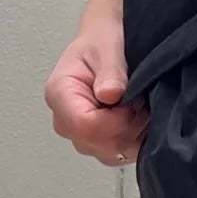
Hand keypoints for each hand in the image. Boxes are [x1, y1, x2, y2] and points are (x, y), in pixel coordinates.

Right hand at [45, 11, 146, 165]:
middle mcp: (65, 122)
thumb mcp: (108, 47)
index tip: (131, 101)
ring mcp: (81, 138)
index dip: (116, 120)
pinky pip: (121, 155)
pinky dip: (135, 139)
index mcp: (59, 94)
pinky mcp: (98, 145)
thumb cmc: (103, 41)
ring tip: (136, 105)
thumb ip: (110, 71)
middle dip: (127, 126)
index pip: (86, 126)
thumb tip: (110, 94)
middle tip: (137, 99)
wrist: (107, 45)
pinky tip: (136, 117)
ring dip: (133, 133)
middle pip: (100, 144)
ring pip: (113, 153)